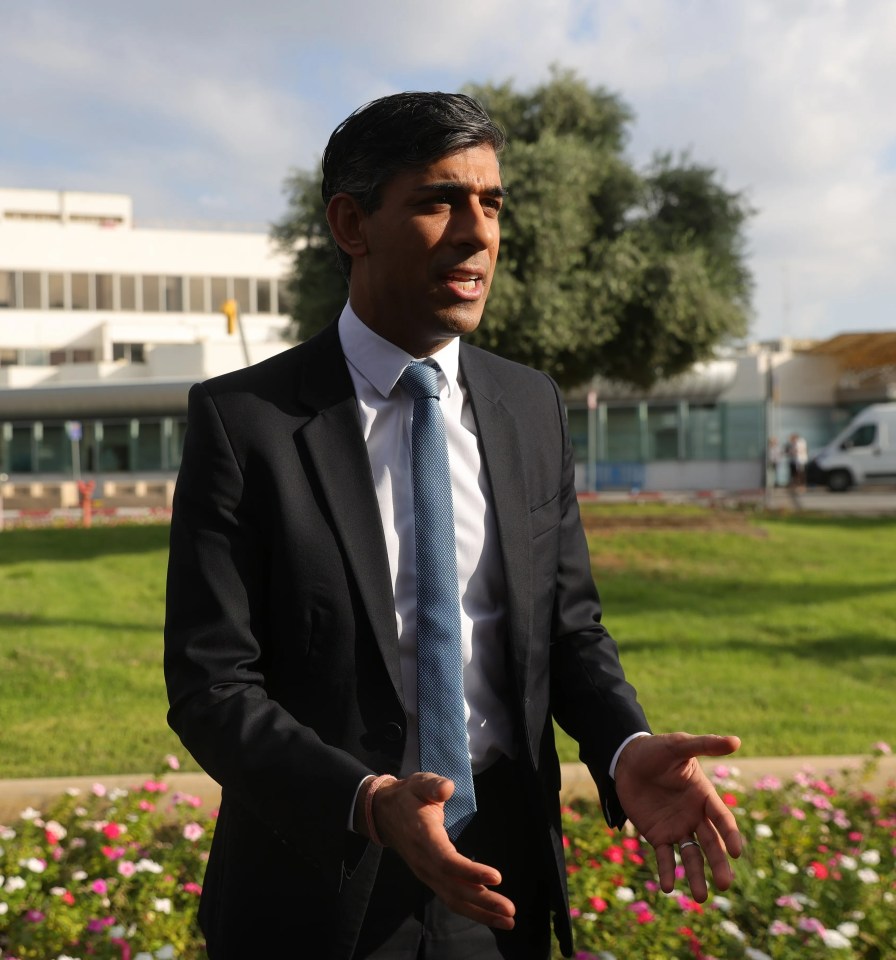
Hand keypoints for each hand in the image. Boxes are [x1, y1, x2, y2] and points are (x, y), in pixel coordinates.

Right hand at [357, 773, 514, 929]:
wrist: (384, 814)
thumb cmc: (407, 797)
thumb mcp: (419, 783)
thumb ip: (433, 785)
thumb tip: (447, 788)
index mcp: (424, 838)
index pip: (447, 861)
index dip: (471, 872)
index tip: (497, 877)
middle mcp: (424, 862)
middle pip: (454, 888)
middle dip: (483, 901)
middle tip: (510, 911)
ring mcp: (427, 874)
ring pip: (454, 899)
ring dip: (481, 912)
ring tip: (508, 921)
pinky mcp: (431, 879)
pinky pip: (451, 899)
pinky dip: (472, 910)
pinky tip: (491, 915)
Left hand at [613, 732, 742, 901]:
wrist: (627, 759)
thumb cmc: (657, 750)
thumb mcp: (679, 745)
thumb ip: (705, 745)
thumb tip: (736, 741)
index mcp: (704, 796)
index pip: (721, 818)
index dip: (729, 834)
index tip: (736, 851)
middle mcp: (694, 816)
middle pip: (711, 843)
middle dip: (719, 864)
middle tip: (725, 885)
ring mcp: (677, 827)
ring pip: (691, 856)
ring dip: (696, 876)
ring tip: (701, 898)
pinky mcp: (657, 834)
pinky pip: (665, 856)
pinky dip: (667, 871)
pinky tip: (668, 887)